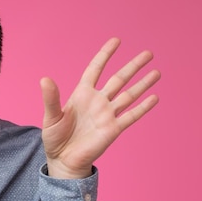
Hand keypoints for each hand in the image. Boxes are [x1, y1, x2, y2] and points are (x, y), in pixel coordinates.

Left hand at [40, 38, 159, 178]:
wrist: (63, 159)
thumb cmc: (55, 137)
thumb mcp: (50, 116)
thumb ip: (50, 98)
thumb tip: (44, 79)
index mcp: (82, 94)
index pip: (95, 69)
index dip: (105, 55)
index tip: (116, 41)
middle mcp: (97, 101)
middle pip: (119, 79)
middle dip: (133, 66)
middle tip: (148, 53)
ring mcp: (107, 114)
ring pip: (129, 95)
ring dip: (143, 84)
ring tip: (156, 72)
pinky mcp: (113, 129)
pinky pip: (131, 116)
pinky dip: (143, 107)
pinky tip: (155, 97)